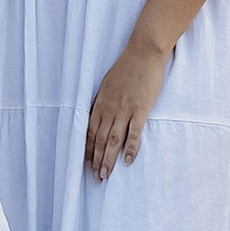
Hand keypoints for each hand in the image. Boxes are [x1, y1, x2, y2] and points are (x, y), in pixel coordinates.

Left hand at [86, 40, 169, 176]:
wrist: (143, 53)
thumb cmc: (126, 66)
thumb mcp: (108, 83)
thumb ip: (103, 100)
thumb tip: (99, 115)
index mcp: (100, 102)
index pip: (89, 131)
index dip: (87, 149)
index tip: (86, 163)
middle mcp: (109, 108)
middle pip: (99, 139)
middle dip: (96, 160)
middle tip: (96, 177)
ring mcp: (125, 110)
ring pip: (113, 140)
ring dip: (108, 160)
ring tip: (106, 175)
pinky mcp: (140, 110)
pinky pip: (134, 133)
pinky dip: (130, 149)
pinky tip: (127, 162)